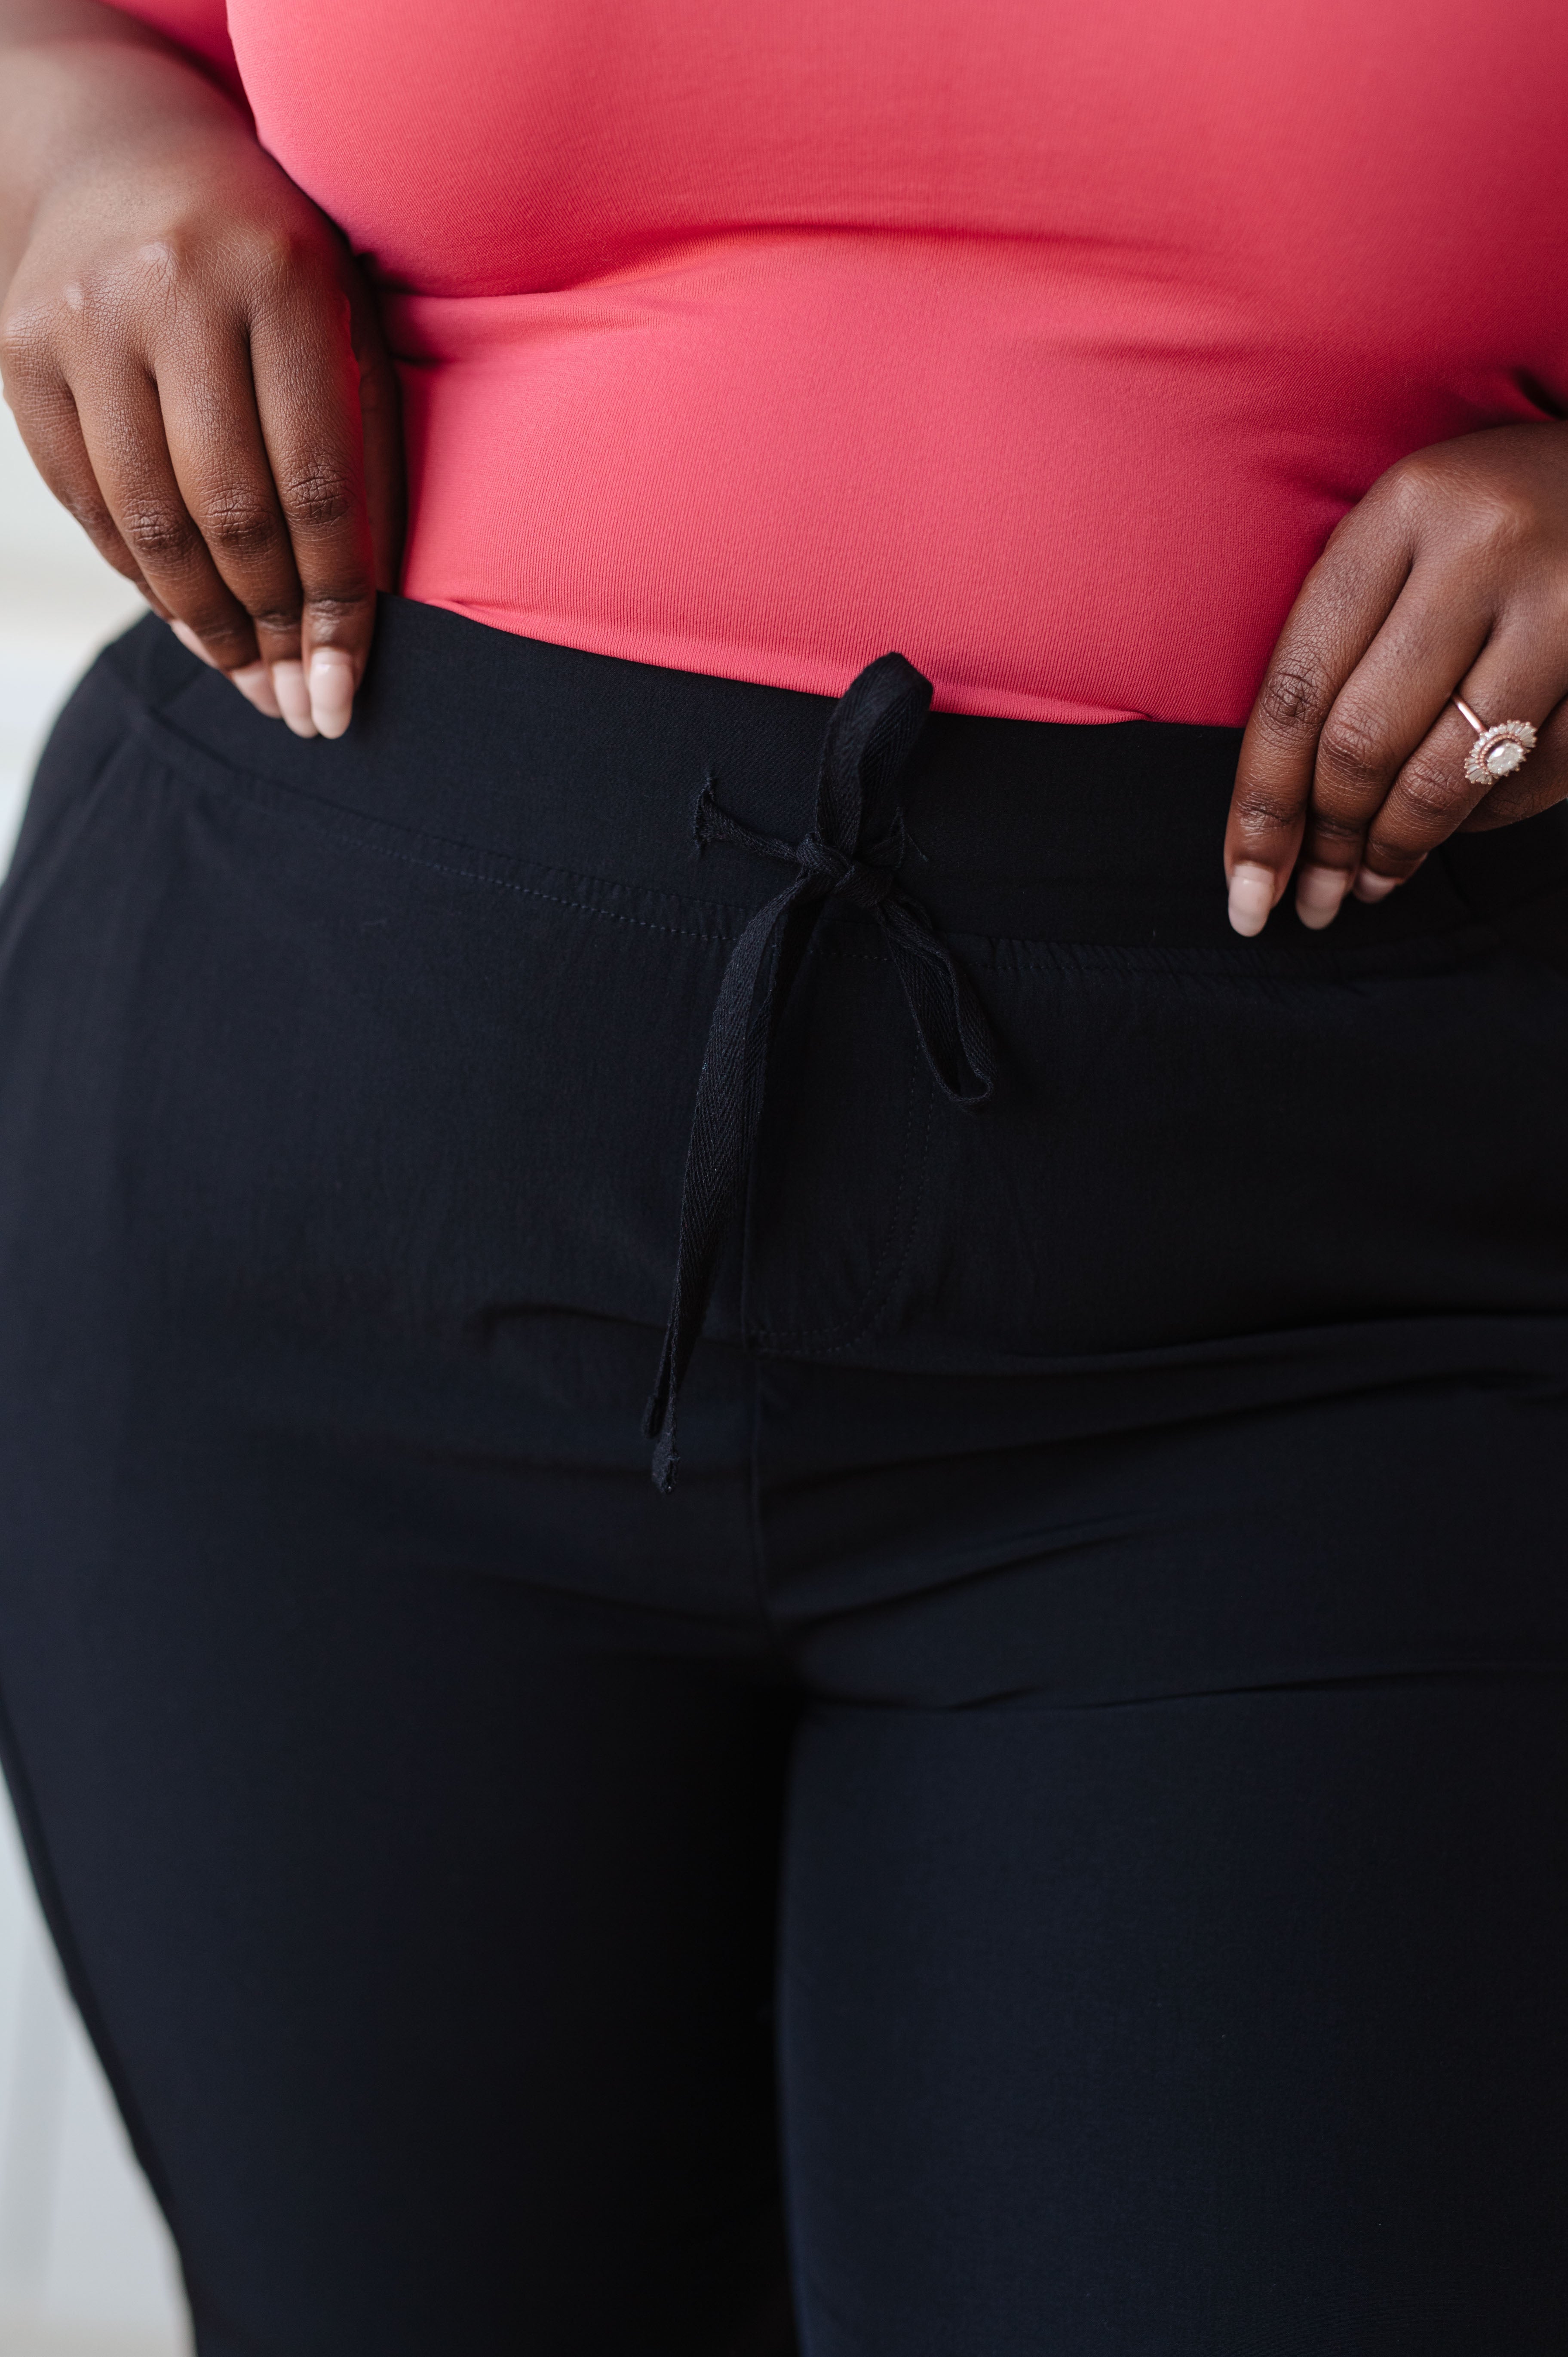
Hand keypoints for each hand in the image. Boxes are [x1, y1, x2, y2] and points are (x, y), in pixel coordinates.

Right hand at [0, 38, 402, 738]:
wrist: (128, 156)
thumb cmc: (274, 267)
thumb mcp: (342, 331)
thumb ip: (361, 464)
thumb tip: (346, 633)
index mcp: (280, 276)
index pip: (318, 486)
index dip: (334, 606)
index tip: (344, 690)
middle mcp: (171, 289)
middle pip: (231, 514)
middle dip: (271, 628)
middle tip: (297, 702)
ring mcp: (82, 318)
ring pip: (150, 522)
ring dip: (204, 623)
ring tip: (248, 677)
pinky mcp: (19, 349)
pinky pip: (89, 503)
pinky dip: (143, 577)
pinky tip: (188, 620)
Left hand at [1224, 422, 1567, 933]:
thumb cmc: (1490, 517)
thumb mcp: (1406, 535)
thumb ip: (1343, 640)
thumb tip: (1283, 804)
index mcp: (1403, 509)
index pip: (1299, 687)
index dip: (1261, 802)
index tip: (1242, 884)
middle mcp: (1484, 546)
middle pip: (1364, 741)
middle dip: (1327, 841)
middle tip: (1314, 898)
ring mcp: (1564, 600)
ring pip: (1447, 775)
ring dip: (1397, 848)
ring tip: (1371, 881)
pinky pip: (1534, 777)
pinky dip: (1483, 821)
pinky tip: (1457, 828)